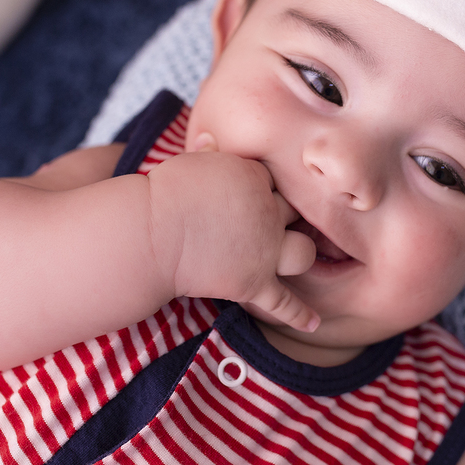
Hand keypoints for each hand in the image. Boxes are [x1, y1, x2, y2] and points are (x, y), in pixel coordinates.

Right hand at [145, 134, 318, 330]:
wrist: (151, 234)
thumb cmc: (165, 195)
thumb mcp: (190, 164)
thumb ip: (209, 154)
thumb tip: (210, 140)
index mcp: (255, 178)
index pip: (273, 182)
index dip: (262, 190)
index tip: (244, 197)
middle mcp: (268, 213)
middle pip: (295, 212)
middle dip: (286, 217)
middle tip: (268, 223)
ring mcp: (265, 251)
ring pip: (304, 252)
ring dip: (300, 252)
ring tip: (291, 255)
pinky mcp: (253, 284)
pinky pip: (284, 302)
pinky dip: (299, 315)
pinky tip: (313, 324)